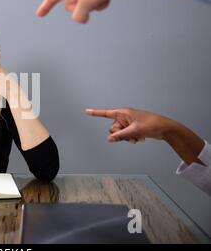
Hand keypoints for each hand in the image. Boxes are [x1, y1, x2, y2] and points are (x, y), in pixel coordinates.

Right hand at [36, 0, 140, 22]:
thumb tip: (81, 19)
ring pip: (85, 7)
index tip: (39, 14)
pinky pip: (95, 4)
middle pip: (71, 6)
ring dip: (93, 5)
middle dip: (80, 7)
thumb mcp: (86, 1)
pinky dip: (101, 2)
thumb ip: (79, 15)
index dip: (45, 7)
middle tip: (87, 0)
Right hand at [85, 107, 205, 165]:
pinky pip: (125, 135)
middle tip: (131, 135)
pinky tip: (140, 138)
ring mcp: (128, 123)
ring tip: (138, 138)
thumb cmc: (152, 124)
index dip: (95, 113)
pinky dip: (131, 138)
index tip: (86, 111)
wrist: (165, 128)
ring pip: (119, 134)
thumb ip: (121, 135)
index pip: (106, 113)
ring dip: (127, 138)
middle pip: (113, 128)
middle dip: (120, 134)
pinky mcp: (132, 128)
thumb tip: (110, 139)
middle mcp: (124, 117)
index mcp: (123, 112)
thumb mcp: (135, 131)